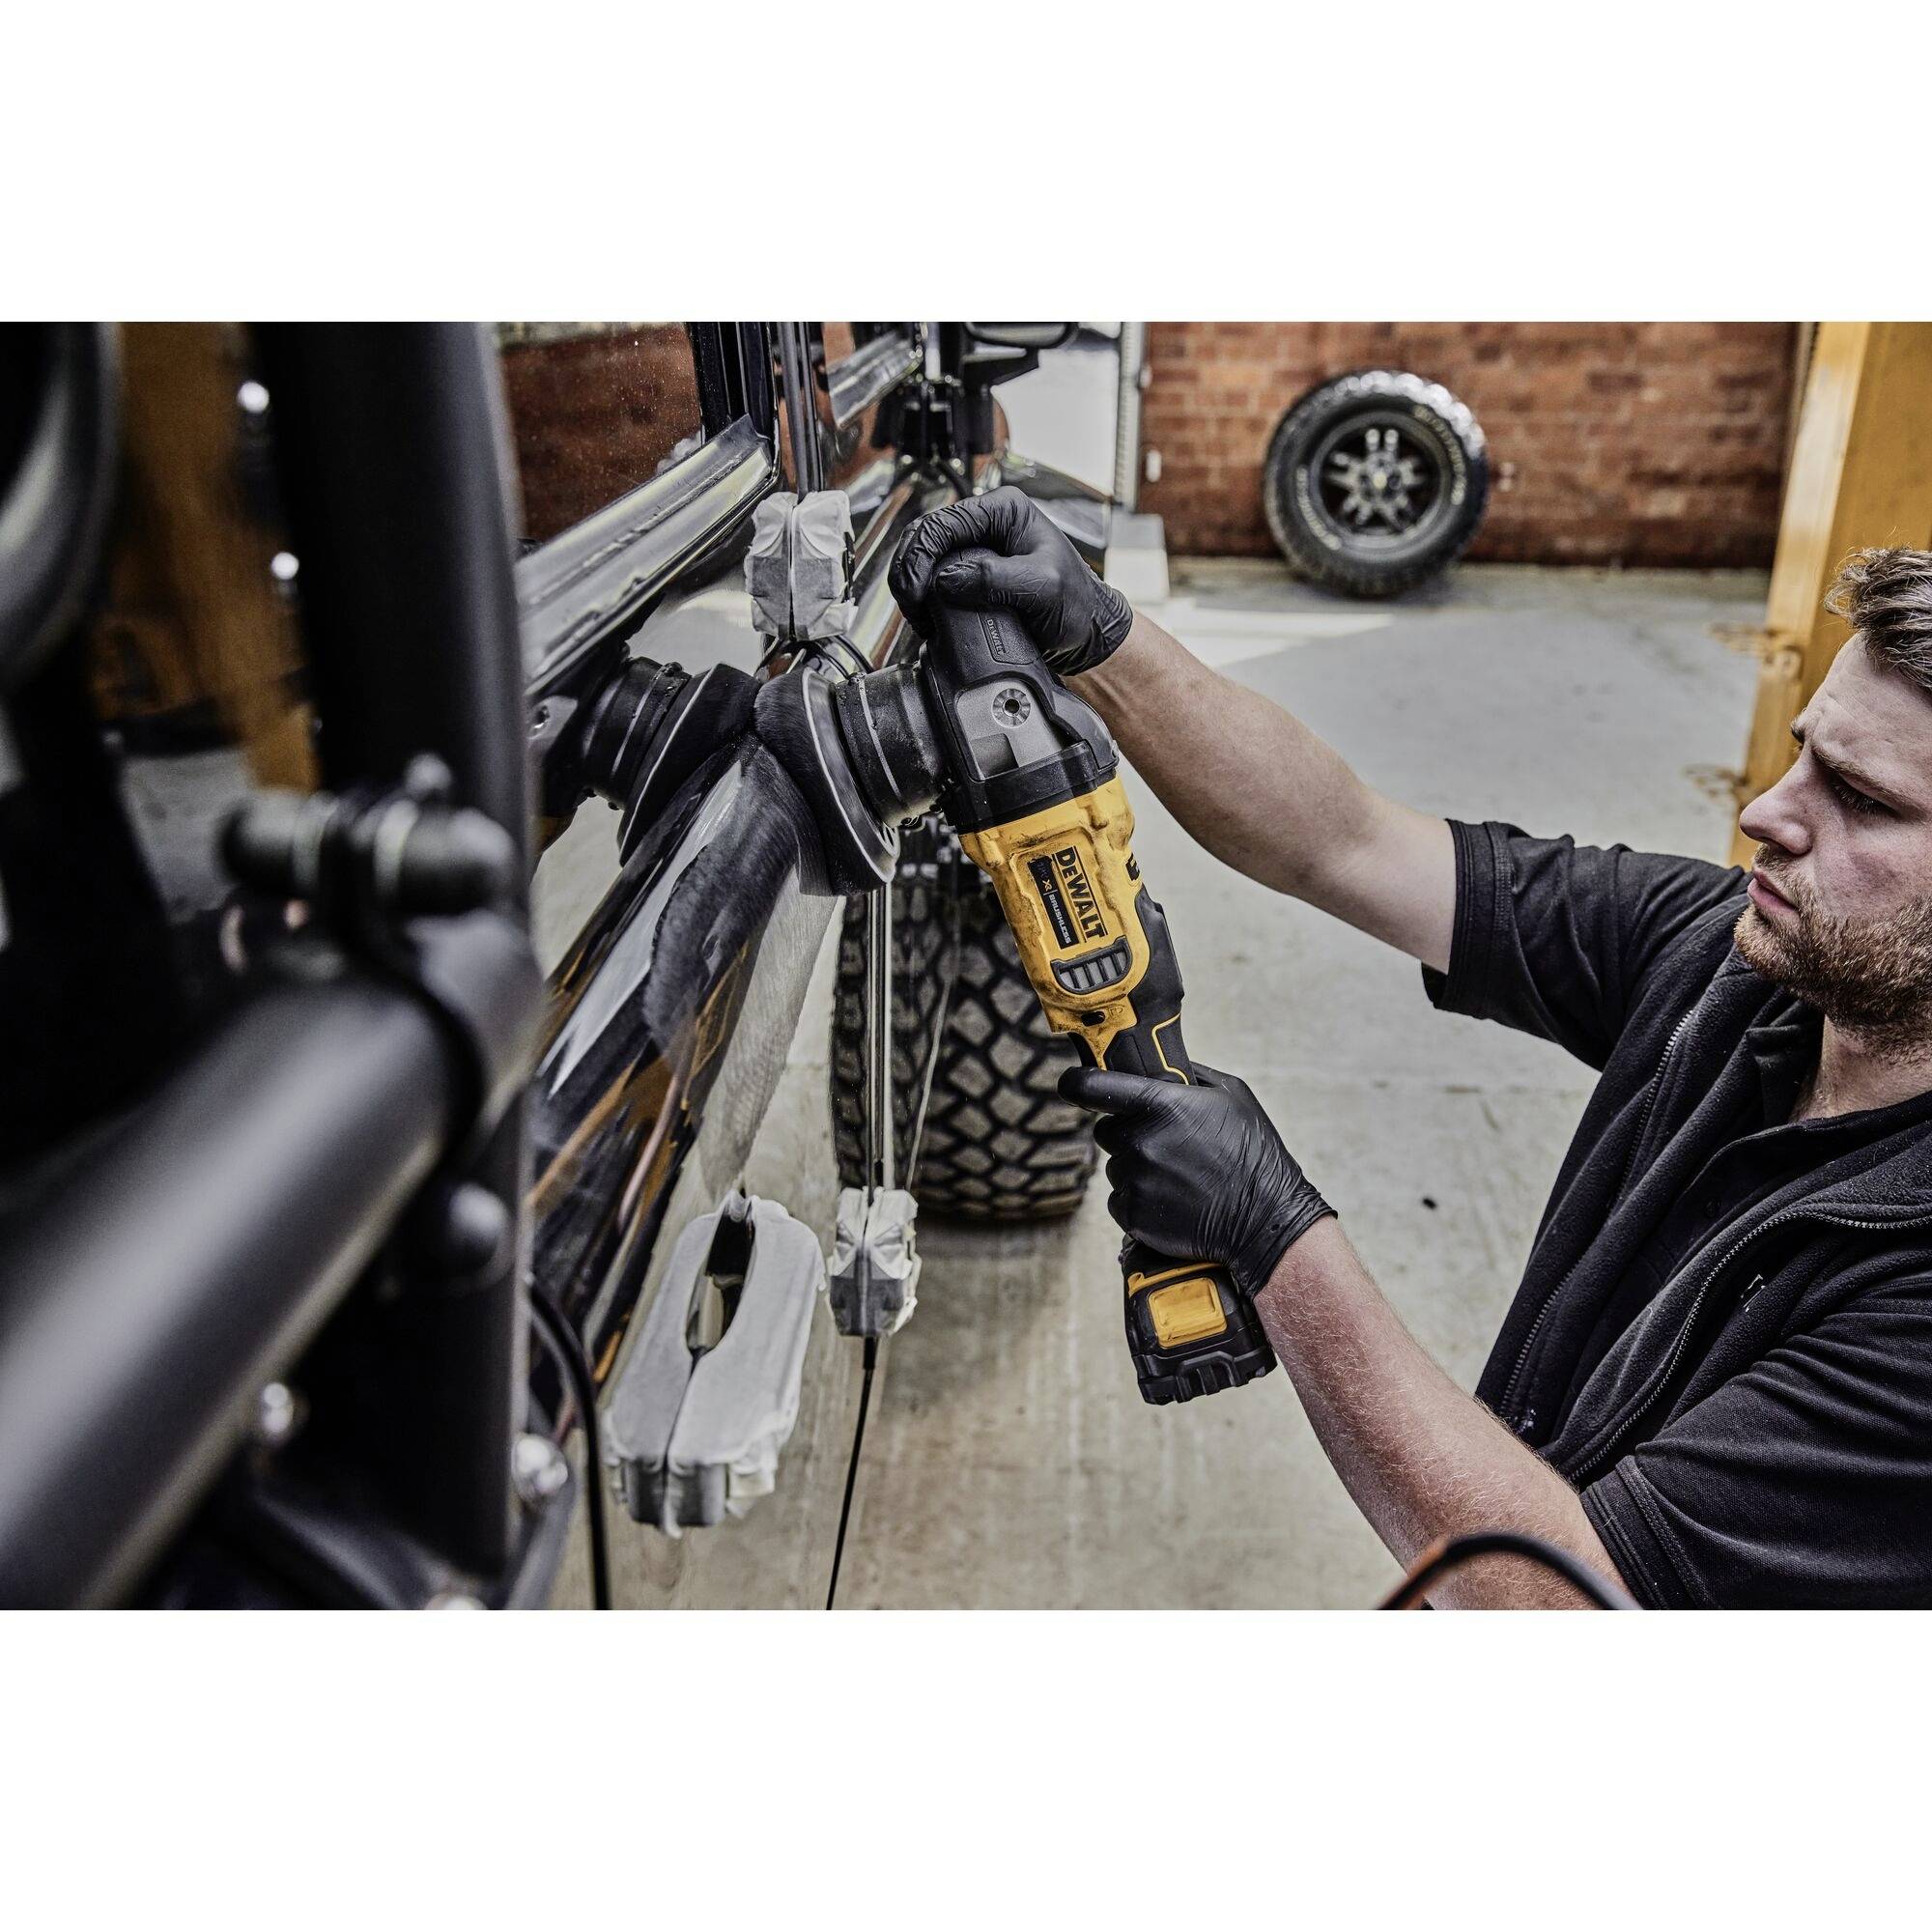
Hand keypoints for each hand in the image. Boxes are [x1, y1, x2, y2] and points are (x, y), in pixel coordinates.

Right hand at [888, 485, 1133, 677]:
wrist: (1085, 631)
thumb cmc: (1076, 603)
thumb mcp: (1043, 587)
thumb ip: (995, 579)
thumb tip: (947, 580)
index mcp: (1004, 510)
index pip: (944, 523)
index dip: (921, 557)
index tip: (917, 592)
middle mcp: (986, 523)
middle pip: (925, 537)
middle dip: (909, 571)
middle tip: (912, 607)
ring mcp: (976, 548)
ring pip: (923, 558)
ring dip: (913, 587)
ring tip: (919, 616)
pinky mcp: (970, 573)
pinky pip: (932, 579)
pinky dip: (923, 599)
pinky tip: (929, 618)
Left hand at [1060, 1062, 1333, 1296]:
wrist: (1264, 1219)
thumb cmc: (1253, 1153)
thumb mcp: (1232, 1095)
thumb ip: (1190, 1075)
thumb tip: (1164, 1066)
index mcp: (1160, 1105)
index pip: (1093, 1087)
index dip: (1077, 1083)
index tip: (1072, 1083)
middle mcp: (1140, 1142)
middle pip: (1105, 1131)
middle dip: (1125, 1133)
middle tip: (1162, 1143)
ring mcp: (1135, 1181)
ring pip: (1115, 1167)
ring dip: (1136, 1169)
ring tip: (1177, 1177)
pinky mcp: (1133, 1215)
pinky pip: (1120, 1200)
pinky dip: (1139, 1200)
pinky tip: (1172, 1200)